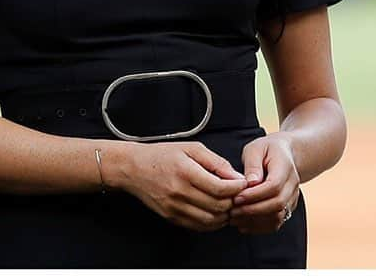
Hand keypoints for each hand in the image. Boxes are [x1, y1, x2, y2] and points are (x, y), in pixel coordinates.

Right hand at [111, 141, 247, 232]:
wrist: (133, 168)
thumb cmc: (161, 155)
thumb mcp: (190, 148)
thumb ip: (215, 161)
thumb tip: (236, 177)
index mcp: (185, 171)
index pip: (220, 188)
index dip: (237, 188)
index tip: (242, 183)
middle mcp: (179, 191)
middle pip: (218, 206)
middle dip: (233, 201)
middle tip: (236, 193)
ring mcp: (175, 207)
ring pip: (211, 220)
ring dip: (224, 214)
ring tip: (226, 202)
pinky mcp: (172, 218)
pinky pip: (199, 226)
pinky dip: (212, 222)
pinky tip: (213, 211)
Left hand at [229, 132, 299, 233]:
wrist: (285, 154)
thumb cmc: (267, 149)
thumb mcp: (256, 148)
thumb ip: (253, 164)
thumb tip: (250, 182)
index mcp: (285, 168)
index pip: (274, 186)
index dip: (255, 195)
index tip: (237, 197)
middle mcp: (293, 186)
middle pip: (277, 204)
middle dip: (253, 210)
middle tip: (232, 210)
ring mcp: (292, 199)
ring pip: (278, 217)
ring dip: (255, 221)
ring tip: (234, 218)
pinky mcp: (287, 208)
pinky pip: (277, 222)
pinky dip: (260, 226)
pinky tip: (243, 224)